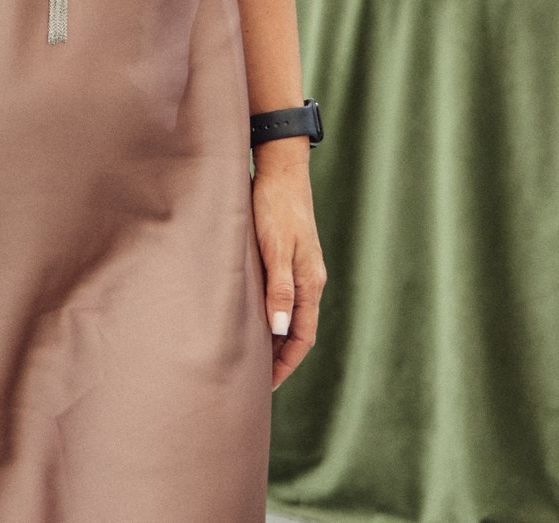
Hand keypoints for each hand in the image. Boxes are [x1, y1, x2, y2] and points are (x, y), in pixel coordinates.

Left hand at [252, 143, 325, 388]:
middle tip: (254, 381)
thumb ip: (279, 289)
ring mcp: (298, 270)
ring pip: (288, 316)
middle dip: (279, 358)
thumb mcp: (276, 249)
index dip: (285, 364)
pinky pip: (281, 298)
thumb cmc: (275, 208)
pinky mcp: (286, 258)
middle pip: (296, 331)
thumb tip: (279, 330)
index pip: (302, 337)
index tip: (267, 387)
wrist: (280, 171)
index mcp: (310, 283)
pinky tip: (249, 319)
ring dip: (272, 339)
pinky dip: (268, 316)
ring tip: (249, 358)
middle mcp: (308, 281)